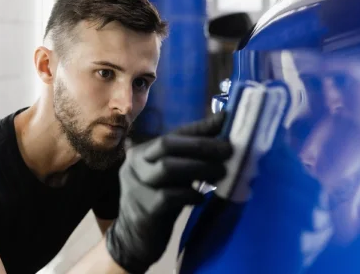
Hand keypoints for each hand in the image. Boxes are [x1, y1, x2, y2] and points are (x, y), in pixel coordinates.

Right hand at [105, 112, 232, 272]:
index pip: (172, 134)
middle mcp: (134, 165)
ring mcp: (136, 186)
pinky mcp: (144, 209)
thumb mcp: (170, 178)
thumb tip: (220, 136)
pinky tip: (201, 197)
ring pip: (167, 167)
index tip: (225, 120)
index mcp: (141, 153)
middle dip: (201, 145)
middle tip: (228, 150)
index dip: (198, 127)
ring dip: (199, 168)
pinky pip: (169, 196)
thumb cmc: (156, 203)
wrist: (131, 240)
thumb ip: (187, 159)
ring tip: (221, 172)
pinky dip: (189, 194)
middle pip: (167, 145)